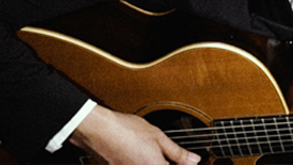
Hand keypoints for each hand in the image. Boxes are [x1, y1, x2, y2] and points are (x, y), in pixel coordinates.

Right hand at [69, 105, 200, 164]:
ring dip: (154, 161)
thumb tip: (194, 161)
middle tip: (172, 157)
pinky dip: (141, 162)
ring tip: (149, 152)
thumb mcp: (158, 137)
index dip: (182, 164)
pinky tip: (139, 155)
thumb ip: (178, 153)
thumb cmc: (126, 130)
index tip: (185, 161)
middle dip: (167, 162)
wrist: (98, 130)